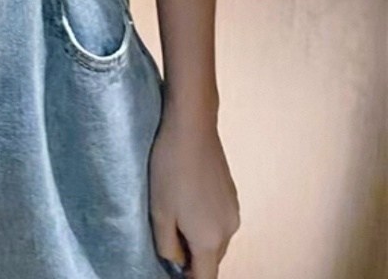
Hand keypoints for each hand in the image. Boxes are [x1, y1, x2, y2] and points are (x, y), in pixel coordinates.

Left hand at [149, 109, 240, 278]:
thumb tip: (176, 261)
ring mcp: (234, 210)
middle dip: (193, 259)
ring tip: (175, 219)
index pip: (206, 277)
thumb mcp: (159, 211)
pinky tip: (188, 201)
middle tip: (169, 243)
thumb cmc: (170, 170)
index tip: (174, 270)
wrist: (191, 129)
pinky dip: (206, 221)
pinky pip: (220, 220)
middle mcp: (229, 230)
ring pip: (217, 239)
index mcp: (210, 240)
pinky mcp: (232, 193)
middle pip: (212, 259)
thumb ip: (167, 244)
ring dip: (199, 239)